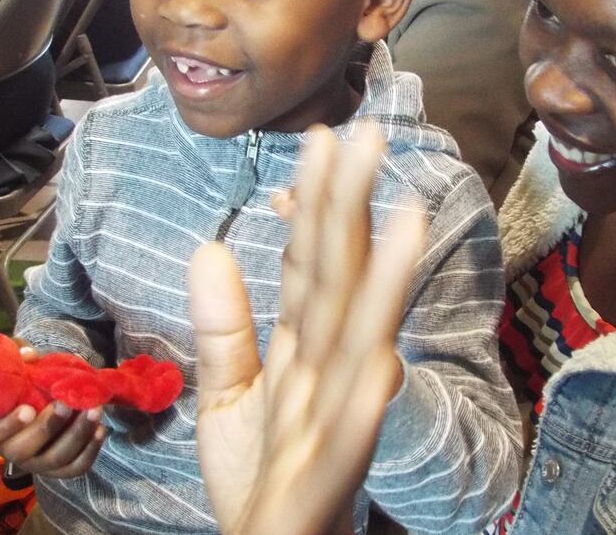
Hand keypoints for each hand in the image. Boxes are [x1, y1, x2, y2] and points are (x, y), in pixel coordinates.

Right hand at [0, 340, 107, 478]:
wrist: (46, 399)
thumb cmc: (26, 383)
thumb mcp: (18, 365)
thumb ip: (19, 356)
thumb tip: (29, 355)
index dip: (5, 426)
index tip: (27, 409)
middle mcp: (10, 451)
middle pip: (23, 451)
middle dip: (48, 428)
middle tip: (66, 404)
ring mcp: (35, 463)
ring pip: (55, 459)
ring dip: (77, 435)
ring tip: (94, 410)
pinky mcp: (59, 468)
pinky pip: (75, 467)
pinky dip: (90, 450)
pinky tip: (101, 429)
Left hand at [190, 123, 425, 534]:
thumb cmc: (259, 480)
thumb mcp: (226, 395)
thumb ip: (222, 327)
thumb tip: (208, 249)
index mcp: (300, 354)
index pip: (308, 265)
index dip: (315, 204)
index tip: (322, 137)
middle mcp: (326, 376)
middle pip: (338, 283)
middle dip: (352, 211)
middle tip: (366, 136)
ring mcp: (332, 424)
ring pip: (360, 346)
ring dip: (385, 285)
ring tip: (407, 220)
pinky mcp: (325, 480)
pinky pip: (349, 440)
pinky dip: (367, 404)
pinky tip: (384, 364)